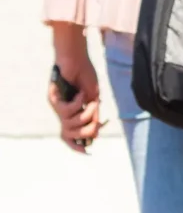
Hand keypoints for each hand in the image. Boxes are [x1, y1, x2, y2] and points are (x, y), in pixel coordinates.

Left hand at [48, 23, 103, 153]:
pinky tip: (81, 93)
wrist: (77, 60)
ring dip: (87, 116)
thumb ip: (94, 114)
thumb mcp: (94, 98)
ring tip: (92, 103)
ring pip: (70, 126)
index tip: (87, 152)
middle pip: (70, 135)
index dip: (76, 145)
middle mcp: (63, 113)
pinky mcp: (54, 100)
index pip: (70, 135)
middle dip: (86, 132)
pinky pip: (68, 111)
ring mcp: (58, 107)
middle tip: (98, 123)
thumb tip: (95, 132)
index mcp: (73, 113)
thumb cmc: (85, 76)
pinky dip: (79, 103)